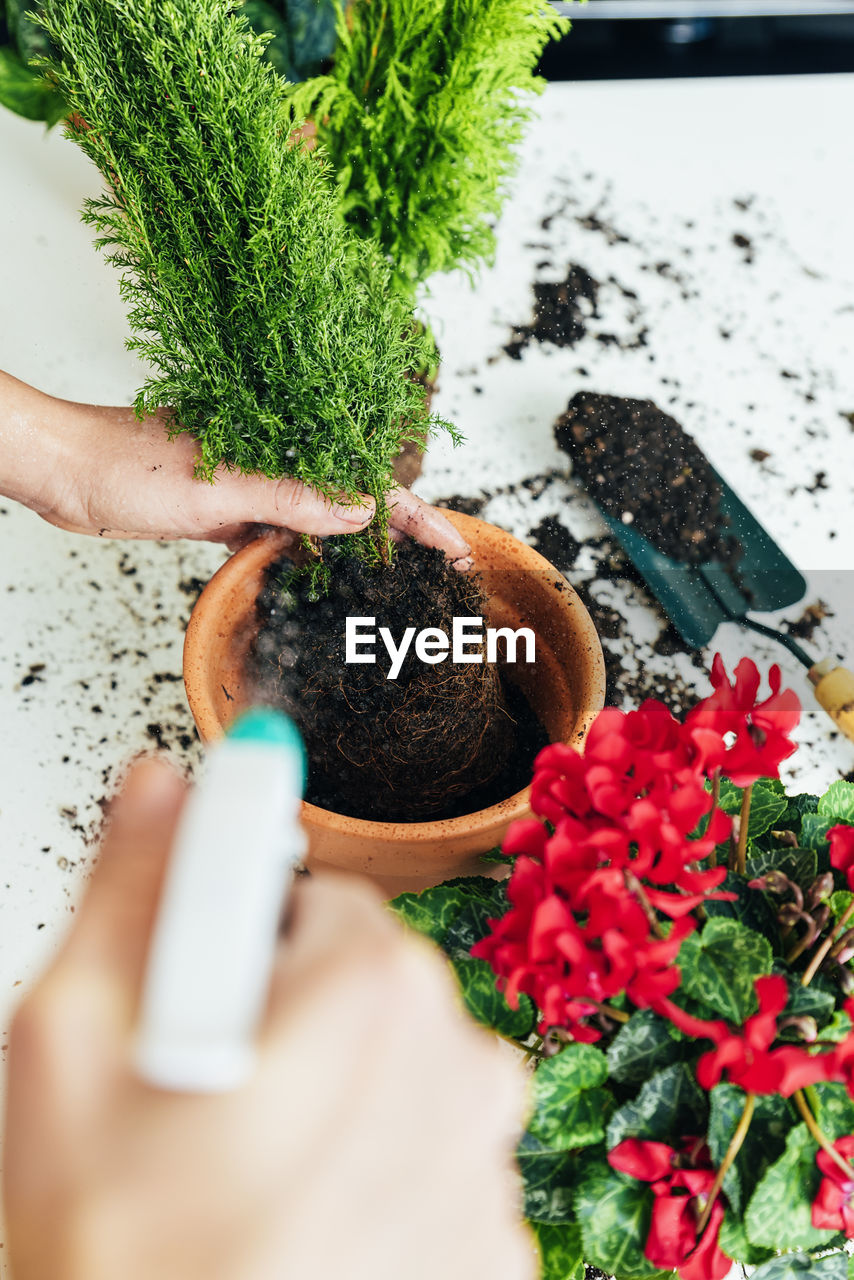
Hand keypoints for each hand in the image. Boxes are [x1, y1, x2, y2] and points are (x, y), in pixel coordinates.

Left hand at [0, 371, 471, 564]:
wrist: (63, 472)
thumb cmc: (125, 464)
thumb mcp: (217, 485)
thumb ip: (291, 498)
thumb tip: (363, 512)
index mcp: (283, 440)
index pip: (368, 481)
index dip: (417, 516)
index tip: (457, 546)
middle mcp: (275, 461)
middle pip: (353, 500)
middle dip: (399, 533)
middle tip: (443, 570)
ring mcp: (251, 486)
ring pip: (319, 522)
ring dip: (354, 550)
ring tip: (398, 580)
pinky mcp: (225, 510)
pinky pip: (278, 537)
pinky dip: (302, 558)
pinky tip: (321, 580)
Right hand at [4, 759, 531, 1279]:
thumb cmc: (117, 1262)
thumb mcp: (72, 1047)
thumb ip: (136, 888)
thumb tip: (171, 786)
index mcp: (370, 990)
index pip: (311, 891)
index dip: (240, 941)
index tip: (208, 997)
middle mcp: (458, 1066)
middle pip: (363, 981)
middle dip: (288, 1020)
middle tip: (208, 1112)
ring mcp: (481, 1168)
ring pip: (397, 1075)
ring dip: (331, 1103)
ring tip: (248, 1188)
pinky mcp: (491, 1251)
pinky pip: (425, 1162)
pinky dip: (371, 1179)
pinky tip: (302, 1239)